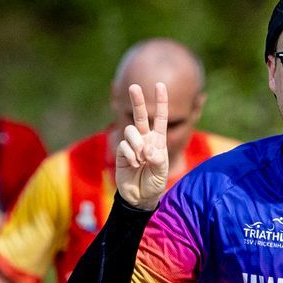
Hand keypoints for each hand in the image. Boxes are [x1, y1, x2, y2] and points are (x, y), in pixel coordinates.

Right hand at [114, 81, 170, 210]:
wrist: (139, 197)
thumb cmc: (154, 183)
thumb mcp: (161, 172)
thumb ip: (158, 159)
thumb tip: (148, 148)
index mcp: (158, 140)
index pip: (160, 118)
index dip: (160, 102)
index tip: (159, 85)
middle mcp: (144, 139)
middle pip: (140, 116)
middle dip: (137, 101)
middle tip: (134, 86)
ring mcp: (131, 145)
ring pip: (131, 132)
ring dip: (137, 145)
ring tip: (141, 160)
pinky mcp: (121, 153)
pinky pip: (124, 146)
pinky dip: (130, 156)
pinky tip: (134, 165)